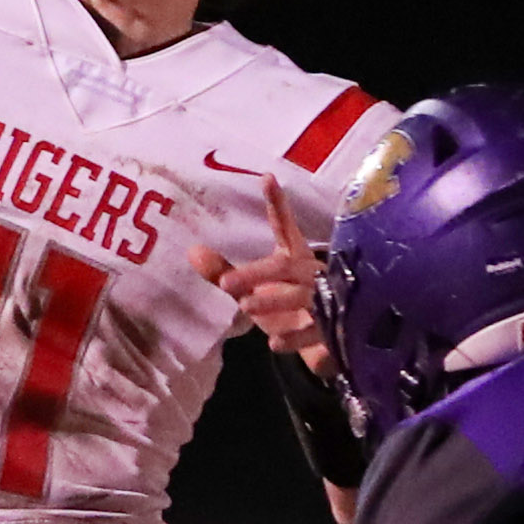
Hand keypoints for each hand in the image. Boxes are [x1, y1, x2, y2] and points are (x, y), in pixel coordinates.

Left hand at [188, 175, 331, 367]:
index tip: (267, 179)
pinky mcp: (331, 328)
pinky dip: (295, 337)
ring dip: (273, 299)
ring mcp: (324, 300)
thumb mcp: (252, 289)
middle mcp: (309, 273)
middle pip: (285, 266)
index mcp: (294, 256)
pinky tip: (275, 344)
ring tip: (246, 305)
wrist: (321, 343)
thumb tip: (192, 251)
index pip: (284, 227)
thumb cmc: (285, 307)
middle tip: (227, 282)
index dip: (277, 204)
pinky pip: (313, 331)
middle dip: (256, 272)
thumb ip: (224, 272)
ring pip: (300, 296)